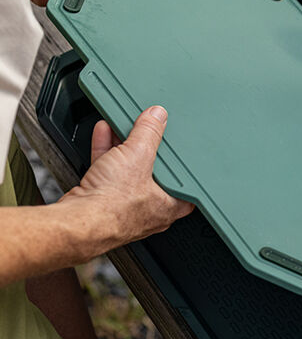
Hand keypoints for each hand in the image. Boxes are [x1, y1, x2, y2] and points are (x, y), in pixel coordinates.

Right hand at [63, 106, 193, 248]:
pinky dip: (107, 151)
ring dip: (123, 146)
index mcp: (169, 205)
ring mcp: (125, 205)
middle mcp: (150, 209)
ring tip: (122, 126)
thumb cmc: (113, 205)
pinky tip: (104, 133)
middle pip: (153, 171)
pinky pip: (109, 171)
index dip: (181, 165)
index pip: (185, 184)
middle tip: (145, 131)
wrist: (78, 221)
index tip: (177, 149)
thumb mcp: (138, 156)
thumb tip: (157, 118)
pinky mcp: (103, 200)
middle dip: (146, 148)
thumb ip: (149, 133)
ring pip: (128, 170)